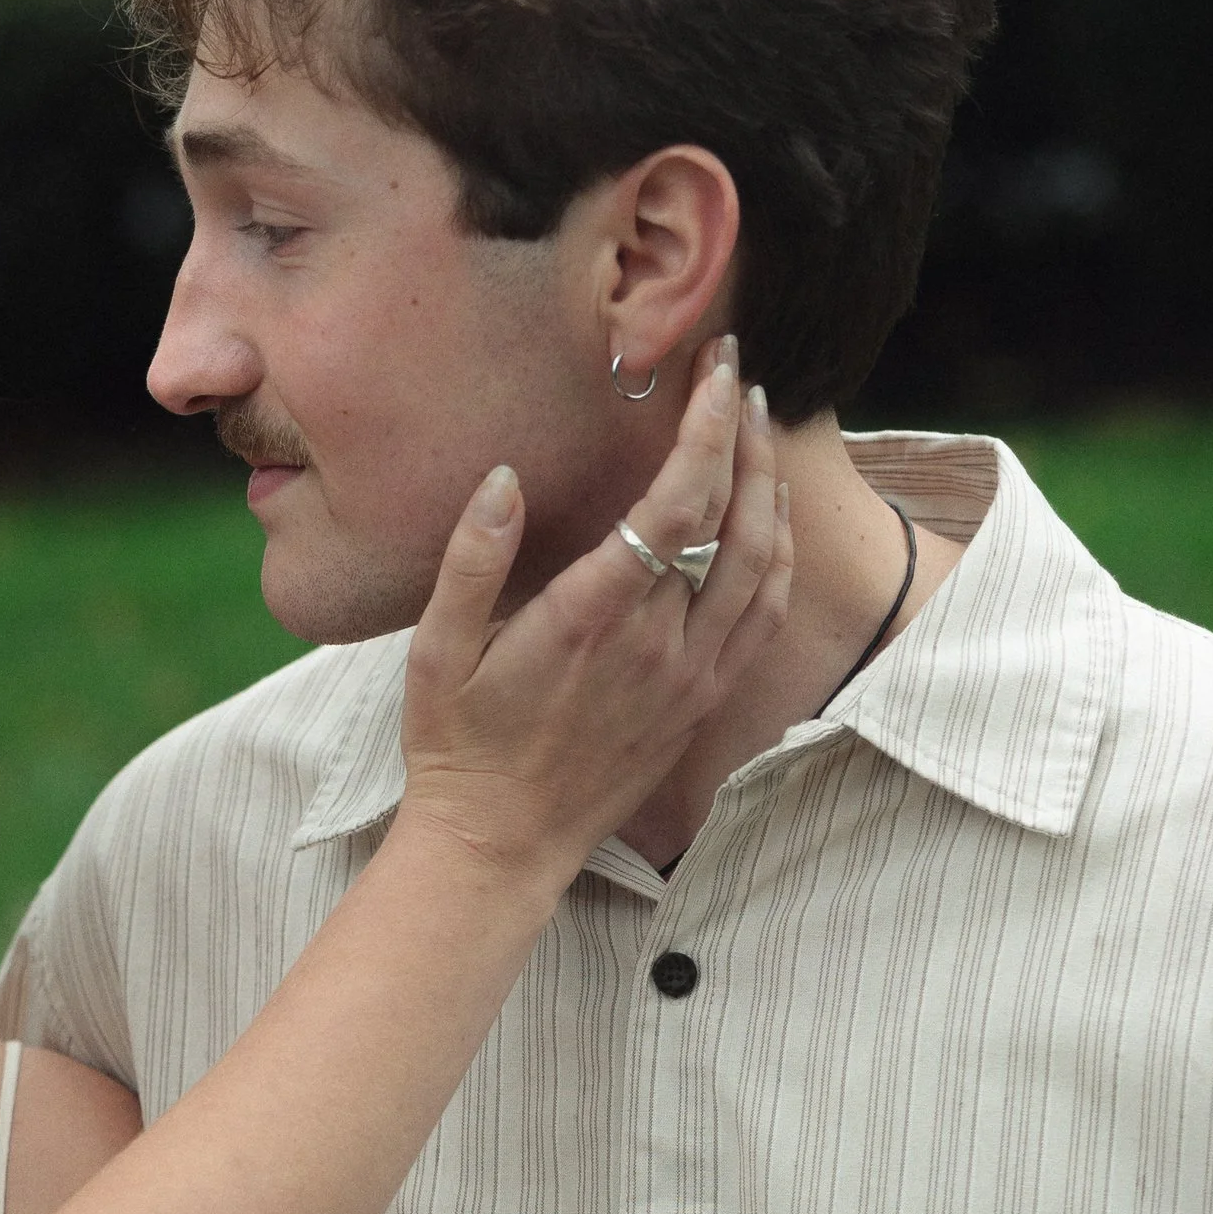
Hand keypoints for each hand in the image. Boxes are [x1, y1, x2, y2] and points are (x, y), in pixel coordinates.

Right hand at [399, 335, 789, 878]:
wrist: (501, 842)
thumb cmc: (458, 744)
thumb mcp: (435, 652)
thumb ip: (471, 562)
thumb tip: (504, 479)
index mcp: (591, 619)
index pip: (677, 504)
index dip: (706, 429)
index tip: (713, 371)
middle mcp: (656, 644)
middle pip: (733, 519)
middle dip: (743, 434)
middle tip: (738, 374)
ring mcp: (689, 676)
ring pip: (762, 564)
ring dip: (770, 486)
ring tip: (759, 427)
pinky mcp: (702, 702)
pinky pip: (763, 615)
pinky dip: (777, 554)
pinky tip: (769, 515)